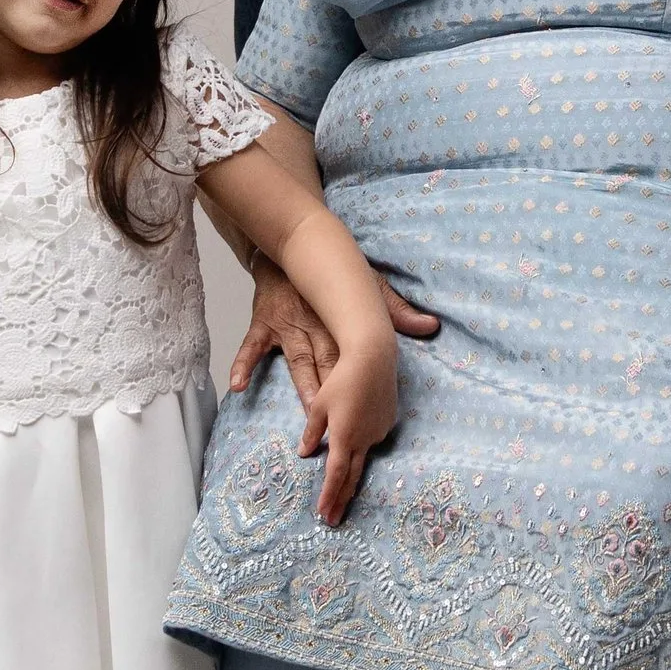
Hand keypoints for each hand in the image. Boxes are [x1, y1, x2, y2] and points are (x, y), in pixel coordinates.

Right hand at [229, 256, 437, 406]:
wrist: (293, 247)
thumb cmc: (335, 274)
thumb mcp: (369, 285)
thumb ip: (395, 310)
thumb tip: (431, 326)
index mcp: (342, 321)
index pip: (355, 355)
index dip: (363, 380)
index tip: (373, 404)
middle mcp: (315, 327)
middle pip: (329, 365)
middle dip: (337, 394)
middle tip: (345, 423)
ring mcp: (287, 327)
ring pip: (298, 363)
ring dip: (306, 388)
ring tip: (313, 415)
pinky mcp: (263, 325)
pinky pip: (251, 348)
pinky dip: (243, 366)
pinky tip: (239, 386)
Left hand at [296, 332, 400, 524]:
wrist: (374, 357)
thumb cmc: (341, 379)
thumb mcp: (319, 405)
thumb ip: (312, 432)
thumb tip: (305, 454)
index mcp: (345, 437)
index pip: (335, 475)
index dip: (329, 496)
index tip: (323, 514)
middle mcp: (365, 440)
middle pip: (352, 477)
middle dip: (341, 500)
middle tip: (334, 520)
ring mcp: (379, 431)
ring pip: (363, 455)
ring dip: (352, 469)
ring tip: (343, 486)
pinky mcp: (388, 421)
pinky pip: (372, 438)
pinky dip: (363, 444)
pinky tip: (359, 434)